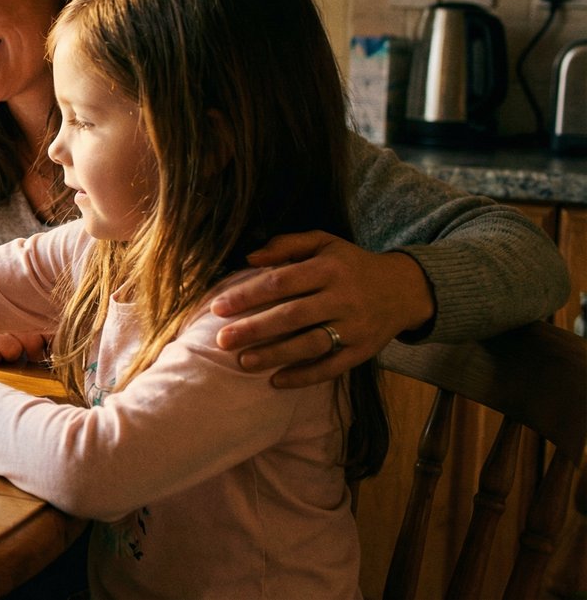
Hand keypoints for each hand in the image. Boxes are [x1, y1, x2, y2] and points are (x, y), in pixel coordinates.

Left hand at [211, 231, 433, 387]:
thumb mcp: (324, 242)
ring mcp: (355, 327)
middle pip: (292, 315)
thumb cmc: (351, 264)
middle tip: (222, 340)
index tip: (218, 308)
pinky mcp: (363, 351)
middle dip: (254, 329)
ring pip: (310, 344)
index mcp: (329, 268)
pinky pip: (332, 367)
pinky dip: (304, 376)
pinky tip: (277, 381)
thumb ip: (287, 245)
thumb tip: (249, 257)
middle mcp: (343, 297)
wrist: (405, 288)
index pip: (281, 282)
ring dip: (275, 355)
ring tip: (243, 362)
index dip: (247, 295)